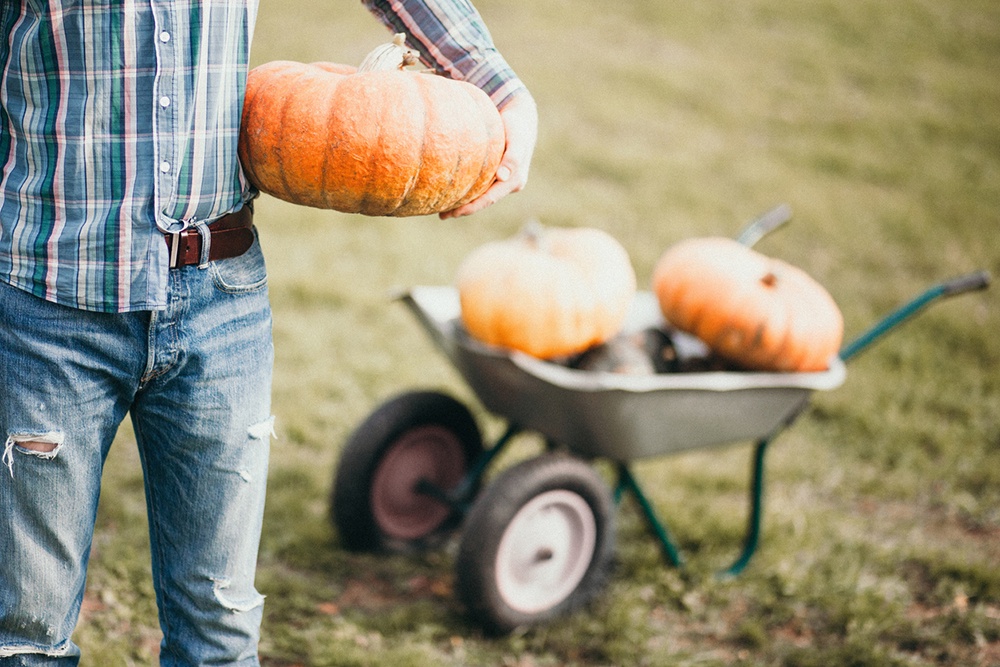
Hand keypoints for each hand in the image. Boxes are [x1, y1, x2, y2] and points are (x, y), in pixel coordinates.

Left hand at [440, 90, 537, 218]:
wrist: (521, 115)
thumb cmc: (518, 126)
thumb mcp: (517, 139)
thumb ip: (512, 157)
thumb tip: (502, 177)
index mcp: (515, 181)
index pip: (490, 199)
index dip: (472, 207)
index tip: (453, 212)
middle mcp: (509, 183)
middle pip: (483, 201)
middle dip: (464, 209)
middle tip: (441, 215)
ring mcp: (502, 179)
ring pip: (481, 194)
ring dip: (463, 202)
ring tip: (442, 208)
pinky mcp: (496, 172)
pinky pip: (479, 184)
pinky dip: (466, 188)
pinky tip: (450, 189)